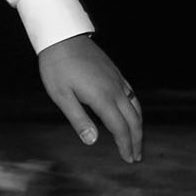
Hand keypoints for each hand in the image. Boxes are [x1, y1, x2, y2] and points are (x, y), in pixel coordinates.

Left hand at [37, 35, 141, 163]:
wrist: (62, 37)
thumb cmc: (57, 67)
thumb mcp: (61, 96)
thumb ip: (78, 119)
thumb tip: (92, 141)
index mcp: (102, 98)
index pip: (120, 128)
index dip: (125, 145)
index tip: (128, 158)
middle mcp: (115, 89)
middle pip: (133, 120)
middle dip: (137, 140)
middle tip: (136, 157)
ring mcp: (117, 79)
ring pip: (136, 107)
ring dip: (139, 126)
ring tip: (137, 140)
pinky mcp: (115, 73)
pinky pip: (132, 94)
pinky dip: (136, 109)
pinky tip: (132, 113)